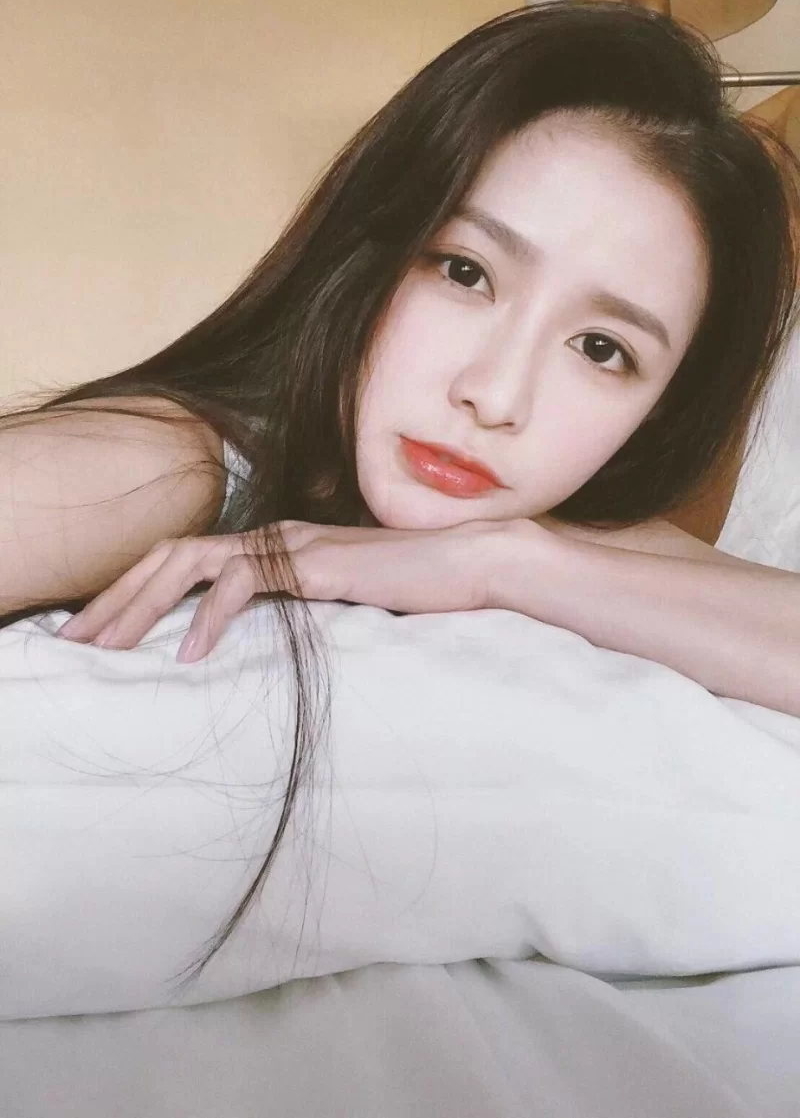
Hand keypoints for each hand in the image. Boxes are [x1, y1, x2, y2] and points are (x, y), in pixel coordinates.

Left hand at [57, 518, 527, 664]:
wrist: (472, 564)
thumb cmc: (417, 591)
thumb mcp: (343, 607)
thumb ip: (302, 615)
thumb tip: (266, 653)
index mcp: (274, 545)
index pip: (183, 559)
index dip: (134, 592)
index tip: (100, 634)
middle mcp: (273, 536)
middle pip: (168, 554)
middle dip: (114, 598)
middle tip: (74, 644)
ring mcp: (291, 544)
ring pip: (190, 560)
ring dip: (141, 605)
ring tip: (107, 650)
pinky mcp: (314, 562)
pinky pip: (245, 581)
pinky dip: (210, 617)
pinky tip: (188, 654)